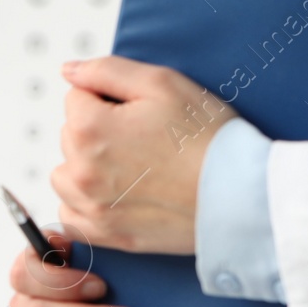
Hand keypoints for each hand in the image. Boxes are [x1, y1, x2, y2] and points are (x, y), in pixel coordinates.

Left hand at [52, 56, 236, 253]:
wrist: (241, 195)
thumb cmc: (206, 139)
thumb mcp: (161, 83)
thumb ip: (105, 71)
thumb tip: (69, 71)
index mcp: (88, 129)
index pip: (76, 98)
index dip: (110, 99)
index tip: (141, 113)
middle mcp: (80, 171)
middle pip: (71, 135)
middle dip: (100, 130)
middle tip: (147, 140)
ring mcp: (91, 207)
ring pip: (66, 175)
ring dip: (86, 167)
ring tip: (133, 167)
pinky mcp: (106, 235)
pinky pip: (71, 216)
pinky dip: (86, 205)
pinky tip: (117, 195)